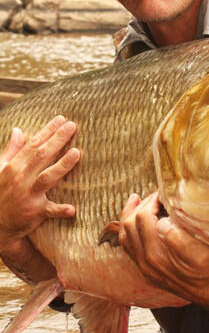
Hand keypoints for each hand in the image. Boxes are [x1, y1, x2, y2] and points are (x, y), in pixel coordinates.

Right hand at [0, 116, 79, 280]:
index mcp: (13, 167)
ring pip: (47, 178)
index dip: (48, 131)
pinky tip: (73, 208)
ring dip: (62, 165)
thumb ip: (11, 151)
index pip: (32, 145)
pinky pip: (49, 211)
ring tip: (77, 152)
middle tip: (73, 126)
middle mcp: (20, 179)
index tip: (62, 119)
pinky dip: (61, 210)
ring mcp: (28, 196)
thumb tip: (18, 130)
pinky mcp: (35, 213)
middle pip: (41, 156)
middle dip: (57, 139)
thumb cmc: (0, 193)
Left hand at [118, 192, 208, 306]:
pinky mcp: (148, 271)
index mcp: (156, 255)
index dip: (152, 201)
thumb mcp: (203, 254)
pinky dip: (129, 230)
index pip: (143, 218)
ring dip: (129, 215)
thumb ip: (179, 239)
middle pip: (129, 225)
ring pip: (125, 236)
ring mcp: (145, 268)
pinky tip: (136, 221)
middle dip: (141, 205)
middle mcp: (146, 263)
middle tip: (156, 195)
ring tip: (137, 200)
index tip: (165, 193)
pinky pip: (129, 247)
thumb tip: (161, 222)